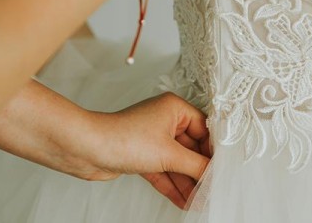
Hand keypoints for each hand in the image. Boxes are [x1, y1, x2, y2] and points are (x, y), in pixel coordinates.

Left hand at [66, 92, 211, 208]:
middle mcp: (164, 120)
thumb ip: (196, 165)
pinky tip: (185, 201)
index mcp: (174, 108)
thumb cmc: (123, 138)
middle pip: (191, 149)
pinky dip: (173, 186)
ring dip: (188, 183)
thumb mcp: (168, 153)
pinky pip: (164, 171)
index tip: (224, 170)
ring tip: (200, 202)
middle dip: (200, 172)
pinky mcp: (142, 155)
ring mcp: (152, 139)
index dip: (214, 151)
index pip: (204, 130)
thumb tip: (215, 174)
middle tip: (212, 190)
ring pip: (177, 163)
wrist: (87, 149)